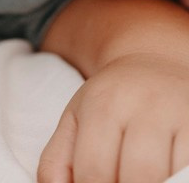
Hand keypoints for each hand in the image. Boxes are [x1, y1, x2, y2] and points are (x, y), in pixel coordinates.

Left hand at [38, 53, 188, 182]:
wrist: (154, 62)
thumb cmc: (111, 102)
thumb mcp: (77, 120)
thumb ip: (57, 160)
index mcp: (103, 104)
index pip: (95, 170)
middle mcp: (143, 104)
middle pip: (138, 174)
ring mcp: (178, 112)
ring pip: (173, 174)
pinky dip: (181, 179)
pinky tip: (168, 180)